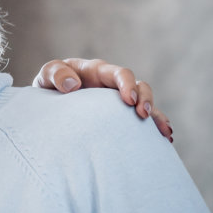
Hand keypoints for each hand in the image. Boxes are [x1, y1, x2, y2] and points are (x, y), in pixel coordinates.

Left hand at [32, 58, 174, 141]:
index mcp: (97, 71)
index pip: (119, 73)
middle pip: (139, 86)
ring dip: (156, 117)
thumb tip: (72, 85)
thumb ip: (55, 74)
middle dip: (145, 99)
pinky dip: (154, 129)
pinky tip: (164, 141)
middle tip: (143, 115)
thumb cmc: (48, 86)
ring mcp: (118, 102)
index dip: (127, 84)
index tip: (129, 100)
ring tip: (165, 133)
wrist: (47, 106)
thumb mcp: (47, 76)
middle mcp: (112, 86)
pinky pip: (141, 121)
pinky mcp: (119, 117)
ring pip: (145, 104)